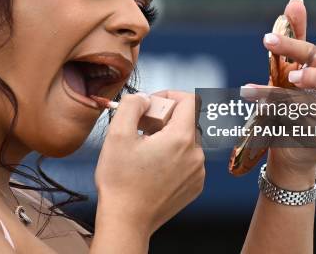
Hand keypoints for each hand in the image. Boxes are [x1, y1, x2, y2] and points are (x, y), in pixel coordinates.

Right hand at [94, 91, 204, 235]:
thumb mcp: (118, 134)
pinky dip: (172, 155)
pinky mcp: (195, 186)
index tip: (150, 105)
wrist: (126, 221)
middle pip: (186, 120)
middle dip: (164, 118)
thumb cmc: (120, 181)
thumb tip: (144, 98)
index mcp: (181, 139)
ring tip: (144, 150)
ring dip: (167, 137)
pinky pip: (187, 159)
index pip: (189, 100)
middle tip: (140, 129)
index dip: (168, 95)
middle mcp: (196, 155)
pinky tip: (152, 166)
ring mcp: (198, 172)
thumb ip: (132, 104)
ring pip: (186, 140)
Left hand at [250, 0, 315, 185]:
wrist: (288, 155)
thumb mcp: (287, 73)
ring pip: (310, 97)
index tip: (292, 8)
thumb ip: (294, 41)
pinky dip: (277, 114)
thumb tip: (295, 2)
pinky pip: (303, 120)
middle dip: (296, 51)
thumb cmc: (289, 108)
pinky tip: (258, 110)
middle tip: (268, 41)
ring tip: (249, 89)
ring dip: (276, 91)